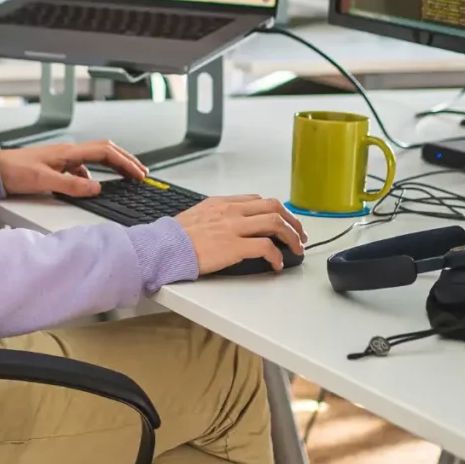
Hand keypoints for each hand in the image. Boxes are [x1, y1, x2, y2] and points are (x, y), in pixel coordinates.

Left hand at [0, 140, 146, 197]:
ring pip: (95, 159)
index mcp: (68, 152)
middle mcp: (67, 152)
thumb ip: (71, 185)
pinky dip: (94, 175)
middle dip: (125, 160)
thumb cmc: (13, 171)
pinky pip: (82, 167)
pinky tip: (91, 186)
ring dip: (112, 166)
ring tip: (124, 178)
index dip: (125, 161)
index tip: (139, 173)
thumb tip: (96, 188)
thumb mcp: (44, 181)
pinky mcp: (56, 166)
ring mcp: (62, 158)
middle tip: (140, 172)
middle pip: (105, 151)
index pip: (105, 152)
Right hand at [175, 195, 306, 274]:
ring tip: (296, 249)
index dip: (276, 211)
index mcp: (223, 203)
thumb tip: (233, 222)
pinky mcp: (234, 247)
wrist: (165, 246)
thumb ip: (218, 214)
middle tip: (299, 234)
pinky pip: (266, 247)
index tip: (283, 221)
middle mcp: (231, 211)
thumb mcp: (198, 214)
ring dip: (291, 236)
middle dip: (292, 220)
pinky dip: (277, 256)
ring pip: (275, 223)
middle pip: (273, 207)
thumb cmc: (176, 235)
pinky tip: (276, 264)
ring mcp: (234, 228)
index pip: (258, 200)